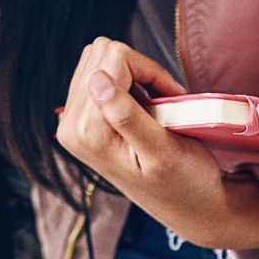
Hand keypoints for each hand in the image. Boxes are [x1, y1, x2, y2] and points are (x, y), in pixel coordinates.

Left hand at [54, 37, 258, 252]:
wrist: (188, 206)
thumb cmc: (186, 182)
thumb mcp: (163, 151)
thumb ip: (126, 115)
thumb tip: (95, 79)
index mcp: (86, 132)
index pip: (114, 58)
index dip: (150, 70)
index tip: (171, 97)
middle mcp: (70, 125)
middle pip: (101, 52)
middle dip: (139, 70)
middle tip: (163, 102)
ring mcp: (72, 121)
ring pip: (99, 58)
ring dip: (133, 75)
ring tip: (153, 108)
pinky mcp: (81, 119)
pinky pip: (99, 74)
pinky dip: (127, 82)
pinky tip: (142, 110)